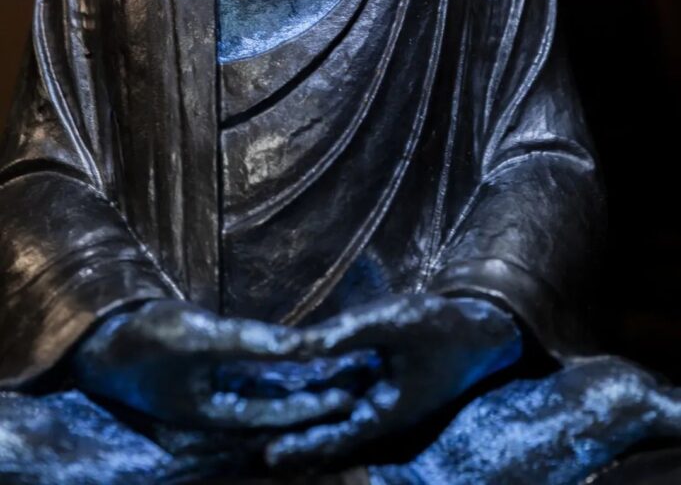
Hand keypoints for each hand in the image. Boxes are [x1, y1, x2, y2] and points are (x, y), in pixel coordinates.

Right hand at [72, 299, 373, 431]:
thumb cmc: (145, 338)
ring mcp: (209, 395)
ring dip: (298, 385)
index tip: (349, 395)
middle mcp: (215, 412)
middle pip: (274, 411)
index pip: (276, 415)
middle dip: (312, 400)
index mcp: (212, 415)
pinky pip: (250, 380)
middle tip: (356, 386)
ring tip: (336, 372)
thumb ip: (249, 342)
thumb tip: (299, 345)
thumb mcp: (198, 336)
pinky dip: (276, 371)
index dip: (312, 405)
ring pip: (265, 395)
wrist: (101, 338)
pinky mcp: (206, 375)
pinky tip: (297, 357)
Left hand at [265, 293, 521, 470]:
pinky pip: (343, 392)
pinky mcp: (378, 381)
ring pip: (333, 412)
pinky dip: (319, 393)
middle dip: (293, 435)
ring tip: (259, 417)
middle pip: (329, 431)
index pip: (337, 437)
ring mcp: (379, 398)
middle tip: (249, 439)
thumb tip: (303, 342)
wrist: (477, 327)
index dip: (303, 445)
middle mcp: (379, 412)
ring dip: (302, 414)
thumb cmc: (441, 327)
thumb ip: (348, 332)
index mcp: (387, 412)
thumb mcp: (395, 321)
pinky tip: (293, 384)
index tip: (269, 454)